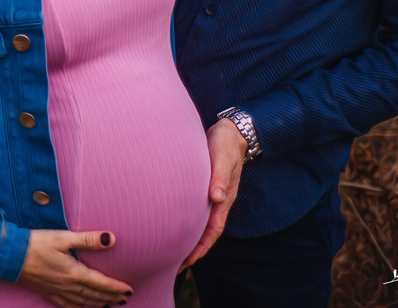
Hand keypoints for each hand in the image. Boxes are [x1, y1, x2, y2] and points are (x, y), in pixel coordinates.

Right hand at [18, 229, 133, 306]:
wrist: (10, 256)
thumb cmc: (36, 244)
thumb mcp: (63, 237)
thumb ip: (88, 239)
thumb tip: (111, 239)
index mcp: (74, 273)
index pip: (101, 283)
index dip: (117, 287)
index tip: (130, 290)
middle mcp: (68, 286)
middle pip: (95, 295)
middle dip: (111, 297)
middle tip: (125, 298)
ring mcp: (57, 291)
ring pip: (84, 301)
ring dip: (99, 303)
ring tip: (110, 304)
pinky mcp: (48, 292)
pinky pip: (68, 304)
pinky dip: (80, 307)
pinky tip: (83, 306)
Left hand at [180, 118, 245, 269]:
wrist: (228, 131)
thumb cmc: (224, 144)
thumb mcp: (223, 158)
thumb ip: (221, 176)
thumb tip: (217, 198)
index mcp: (224, 198)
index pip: (213, 229)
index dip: (202, 246)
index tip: (189, 260)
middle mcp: (217, 201)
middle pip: (204, 231)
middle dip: (192, 250)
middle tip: (174, 266)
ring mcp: (209, 195)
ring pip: (198, 222)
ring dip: (187, 237)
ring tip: (170, 252)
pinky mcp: (200, 186)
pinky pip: (193, 210)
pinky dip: (184, 220)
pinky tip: (170, 223)